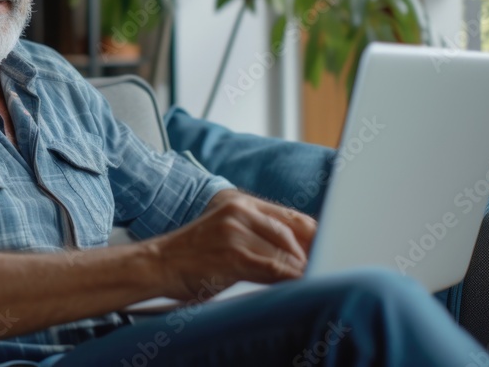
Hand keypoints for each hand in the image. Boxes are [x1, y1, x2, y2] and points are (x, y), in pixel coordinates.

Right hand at [152, 189, 316, 299]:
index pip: (290, 216)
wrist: (157, 263)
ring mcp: (236, 231)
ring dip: (301, 271)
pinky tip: (296, 286)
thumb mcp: (226, 232)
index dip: (314, 235)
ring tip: (310, 281)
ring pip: (285, 253)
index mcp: (240, 202)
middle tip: (325, 268)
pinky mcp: (233, 254)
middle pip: (293, 232)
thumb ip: (259, 234)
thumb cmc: (193, 254)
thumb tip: (299, 252)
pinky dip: (290, 280)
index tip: (331, 250)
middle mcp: (239, 210)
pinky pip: (274, 269)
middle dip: (312, 254)